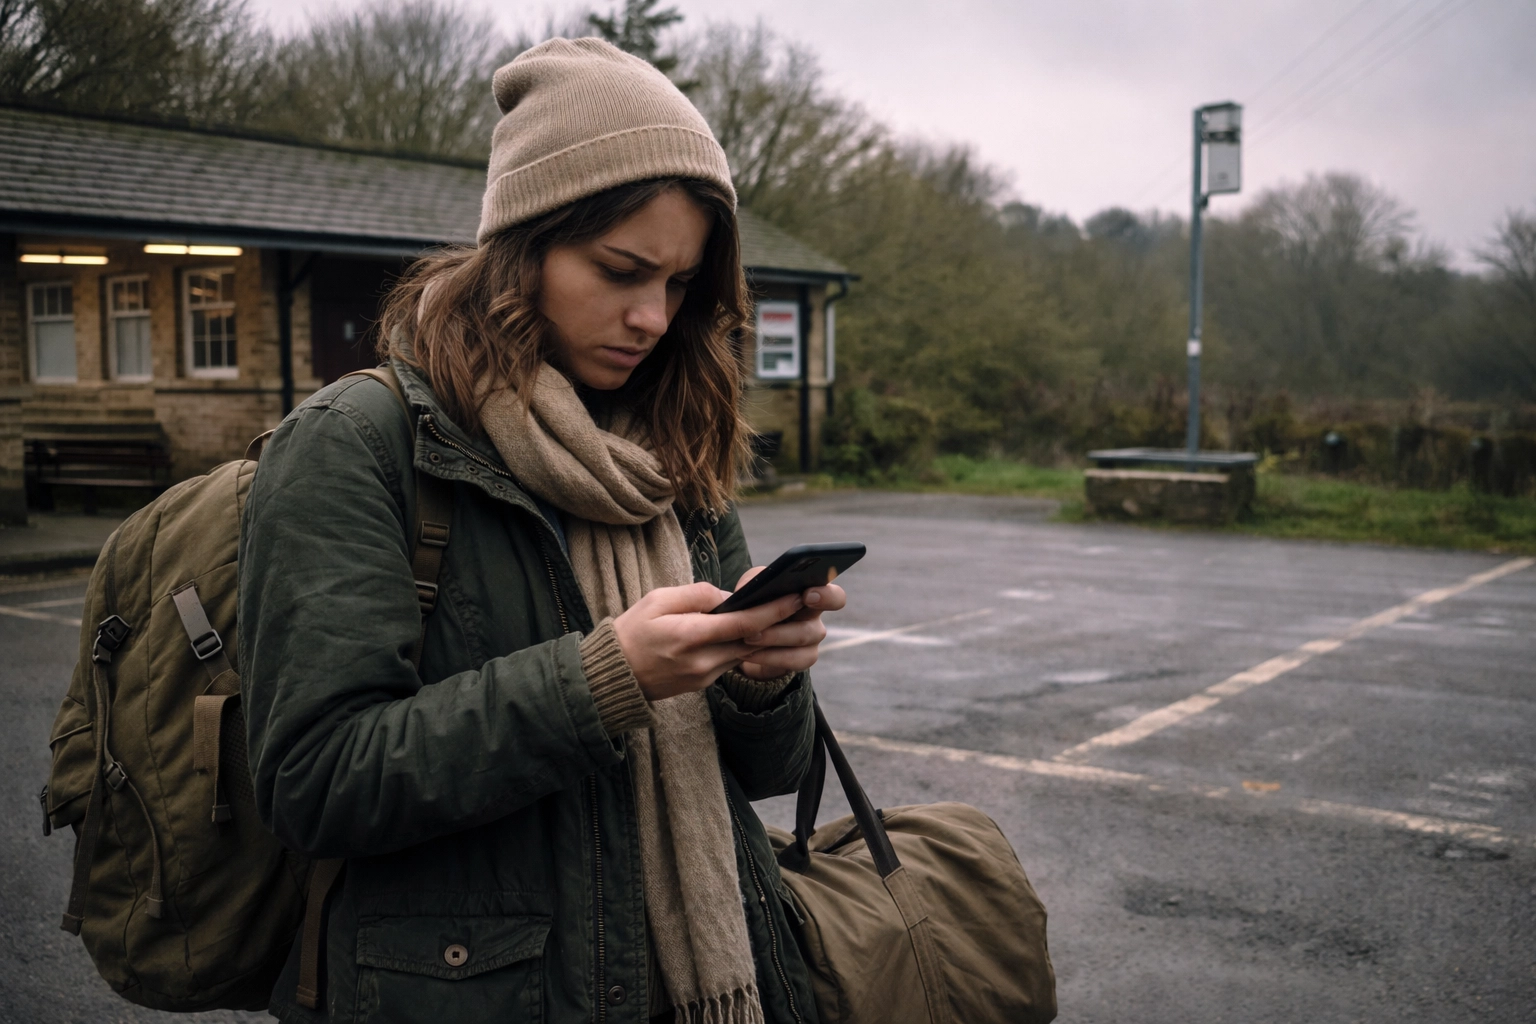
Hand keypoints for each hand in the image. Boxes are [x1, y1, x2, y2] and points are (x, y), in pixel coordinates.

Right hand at [610, 581, 806, 700]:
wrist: (613, 676)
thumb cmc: (632, 631)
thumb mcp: (656, 600)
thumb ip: (695, 595)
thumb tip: (727, 596)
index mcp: (690, 636)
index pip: (743, 624)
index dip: (773, 610)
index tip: (795, 596)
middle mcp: (702, 661)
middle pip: (752, 641)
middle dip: (778, 622)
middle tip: (801, 602)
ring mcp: (704, 676)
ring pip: (745, 653)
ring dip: (765, 636)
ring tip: (783, 613)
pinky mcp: (704, 683)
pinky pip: (731, 661)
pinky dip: (745, 646)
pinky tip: (754, 631)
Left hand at [731, 566, 846, 680]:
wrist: (746, 637)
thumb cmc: (754, 603)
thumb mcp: (752, 587)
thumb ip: (757, 581)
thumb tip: (760, 586)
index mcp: (809, 592)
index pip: (833, 595)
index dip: (826, 596)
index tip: (807, 595)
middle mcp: (816, 615)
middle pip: (821, 625)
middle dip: (794, 622)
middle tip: (773, 618)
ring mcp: (812, 639)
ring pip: (802, 638)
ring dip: (773, 637)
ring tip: (748, 637)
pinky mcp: (803, 658)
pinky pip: (793, 660)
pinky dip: (768, 656)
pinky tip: (747, 653)